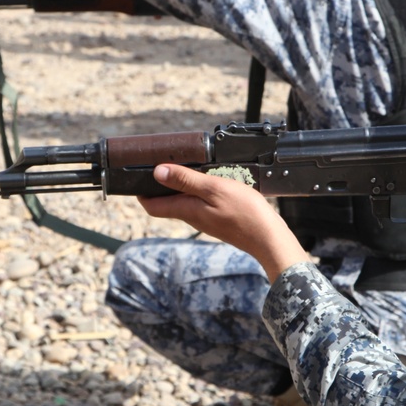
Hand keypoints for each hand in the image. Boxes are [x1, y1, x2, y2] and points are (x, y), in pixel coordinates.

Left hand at [138, 164, 309, 281]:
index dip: (141, 192)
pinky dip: (198, 192)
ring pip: (185, 203)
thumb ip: (185, 180)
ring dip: (180, 187)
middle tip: (162, 166)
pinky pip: (201, 205)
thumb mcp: (213, 188)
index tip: (137, 175)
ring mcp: (207, 221)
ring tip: (186, 168)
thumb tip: (157, 173)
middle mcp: (193, 218)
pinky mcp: (219, 221)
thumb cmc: (244, 213)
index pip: (152, 206)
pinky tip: (209, 182)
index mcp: (186, 209)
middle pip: (167, 204)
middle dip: (160, 186)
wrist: (268, 238)